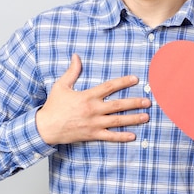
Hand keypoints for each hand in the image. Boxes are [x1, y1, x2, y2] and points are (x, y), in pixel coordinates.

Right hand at [36, 54, 150, 144]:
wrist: (45, 127)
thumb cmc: (53, 106)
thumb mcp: (61, 85)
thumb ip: (72, 71)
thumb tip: (76, 56)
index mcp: (87, 96)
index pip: (109, 87)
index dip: (123, 82)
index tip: (135, 79)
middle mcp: (93, 110)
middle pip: (118, 105)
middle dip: (134, 103)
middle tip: (148, 101)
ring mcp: (93, 123)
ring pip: (117, 121)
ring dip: (133, 119)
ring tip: (146, 117)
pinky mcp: (92, 135)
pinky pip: (109, 137)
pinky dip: (121, 137)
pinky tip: (133, 136)